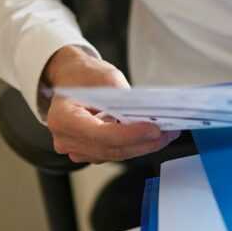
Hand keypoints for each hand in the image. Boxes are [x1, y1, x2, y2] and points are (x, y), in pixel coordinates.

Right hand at [44, 46, 178, 163]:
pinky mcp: (87, 152)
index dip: (131, 135)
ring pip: (115, 154)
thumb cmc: (83, 76)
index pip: (101, 134)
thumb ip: (125, 100)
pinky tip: (149, 138)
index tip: (154, 130)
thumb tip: (149, 116)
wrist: (70, 79)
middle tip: (168, 134)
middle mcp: (65, 139)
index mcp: (63, 118)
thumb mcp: (106, 78)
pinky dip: (133, 146)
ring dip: (142, 146)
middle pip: (111, 148)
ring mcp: (75, 148)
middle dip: (143, 142)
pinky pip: (113, 154)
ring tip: (165, 135)